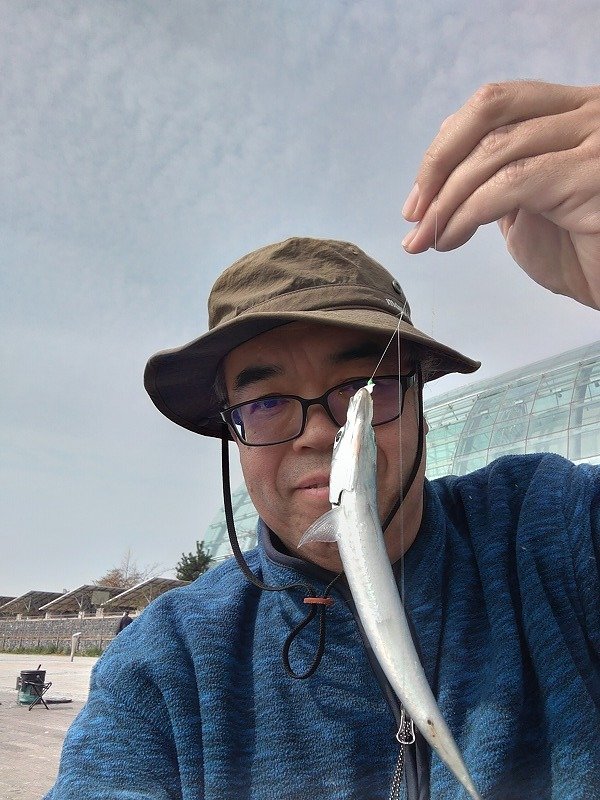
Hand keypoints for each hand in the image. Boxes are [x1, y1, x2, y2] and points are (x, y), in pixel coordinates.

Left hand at [401, 80, 599, 309]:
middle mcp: (587, 111)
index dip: (446, 145)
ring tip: (426, 237)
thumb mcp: (529, 207)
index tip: (417, 195)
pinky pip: (510, 184)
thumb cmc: (585, 252)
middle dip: (438, 165)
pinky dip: (467, 213)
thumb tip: (440, 182)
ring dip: (446, 200)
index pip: (495, 103)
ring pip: (495, 151)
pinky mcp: (590, 173)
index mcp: (569, 112)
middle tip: (413, 214)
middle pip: (490, 113)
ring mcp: (593, 138)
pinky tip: (451, 239)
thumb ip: (496, 180)